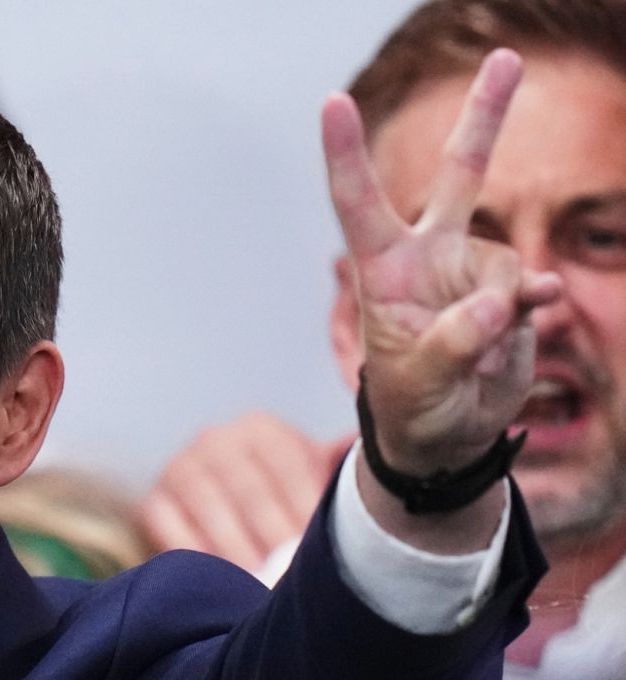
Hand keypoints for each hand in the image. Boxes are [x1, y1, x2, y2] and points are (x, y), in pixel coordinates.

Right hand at [140, 412, 346, 570]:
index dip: (305, 507)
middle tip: (293, 573)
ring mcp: (179, 468)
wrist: (218, 505)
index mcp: (261, 429)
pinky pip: (172, 528)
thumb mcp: (310, 476)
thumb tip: (374, 466)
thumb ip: (340, 472)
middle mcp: (216, 439)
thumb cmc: (282, 499)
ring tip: (261, 582)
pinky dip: (197, 554)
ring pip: (209, 508)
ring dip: (238, 549)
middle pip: (249, 489)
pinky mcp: (152, 501)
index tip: (321, 546)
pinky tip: (222, 578)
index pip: (287, 463)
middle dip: (274, 535)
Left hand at [323, 49, 561, 475]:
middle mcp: (430, 258)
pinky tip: (526, 321)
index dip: (345, 154)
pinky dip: (533, 309)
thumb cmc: (411, 406)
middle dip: (486, 117)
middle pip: (461, 175)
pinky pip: (534, 289)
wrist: (445, 436)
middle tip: (508, 58)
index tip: (331, 101)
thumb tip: (500, 304)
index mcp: (384, 271)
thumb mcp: (419, 383)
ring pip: (506, 262)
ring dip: (502, 306)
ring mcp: (475, 272)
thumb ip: (455, 344)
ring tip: (475, 351)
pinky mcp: (513, 295)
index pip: (358, 204)